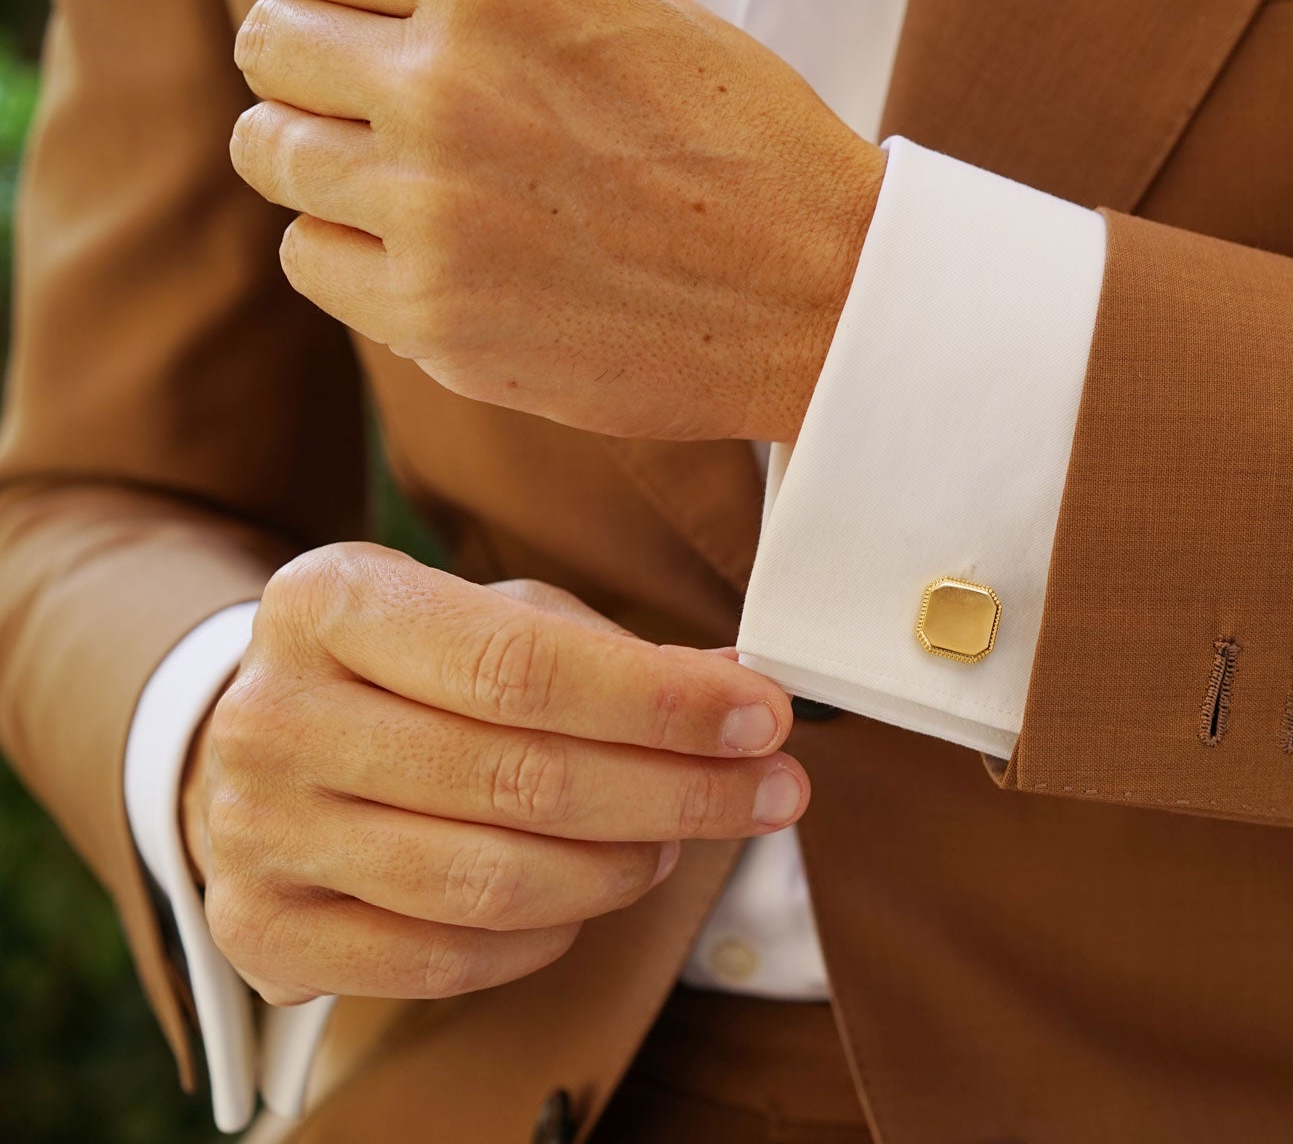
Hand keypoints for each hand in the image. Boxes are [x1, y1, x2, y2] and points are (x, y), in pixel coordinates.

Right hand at [178, 542, 805, 1004]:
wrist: (252, 742)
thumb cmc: (406, 669)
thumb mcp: (491, 615)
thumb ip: (609, 651)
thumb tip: (738, 692)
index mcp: (331, 602)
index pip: (523, 666)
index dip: (660, 703)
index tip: (763, 718)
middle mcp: (275, 716)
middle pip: (520, 779)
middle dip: (678, 791)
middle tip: (771, 791)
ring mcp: (255, 831)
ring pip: (491, 881)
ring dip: (621, 869)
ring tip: (676, 840)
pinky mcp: (261, 931)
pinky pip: (445, 959)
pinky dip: (544, 936)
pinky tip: (586, 896)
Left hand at [228, 0, 885, 443]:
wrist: (821, 291)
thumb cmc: (729, 133)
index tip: (331, 5)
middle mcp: (446, 80)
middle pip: (268, 47)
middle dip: (315, 67)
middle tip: (396, 103)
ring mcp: (433, 206)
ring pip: (272, 155)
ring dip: (327, 160)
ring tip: (422, 179)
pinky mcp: (434, 314)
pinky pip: (312, 259)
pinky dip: (356, 252)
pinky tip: (442, 249)